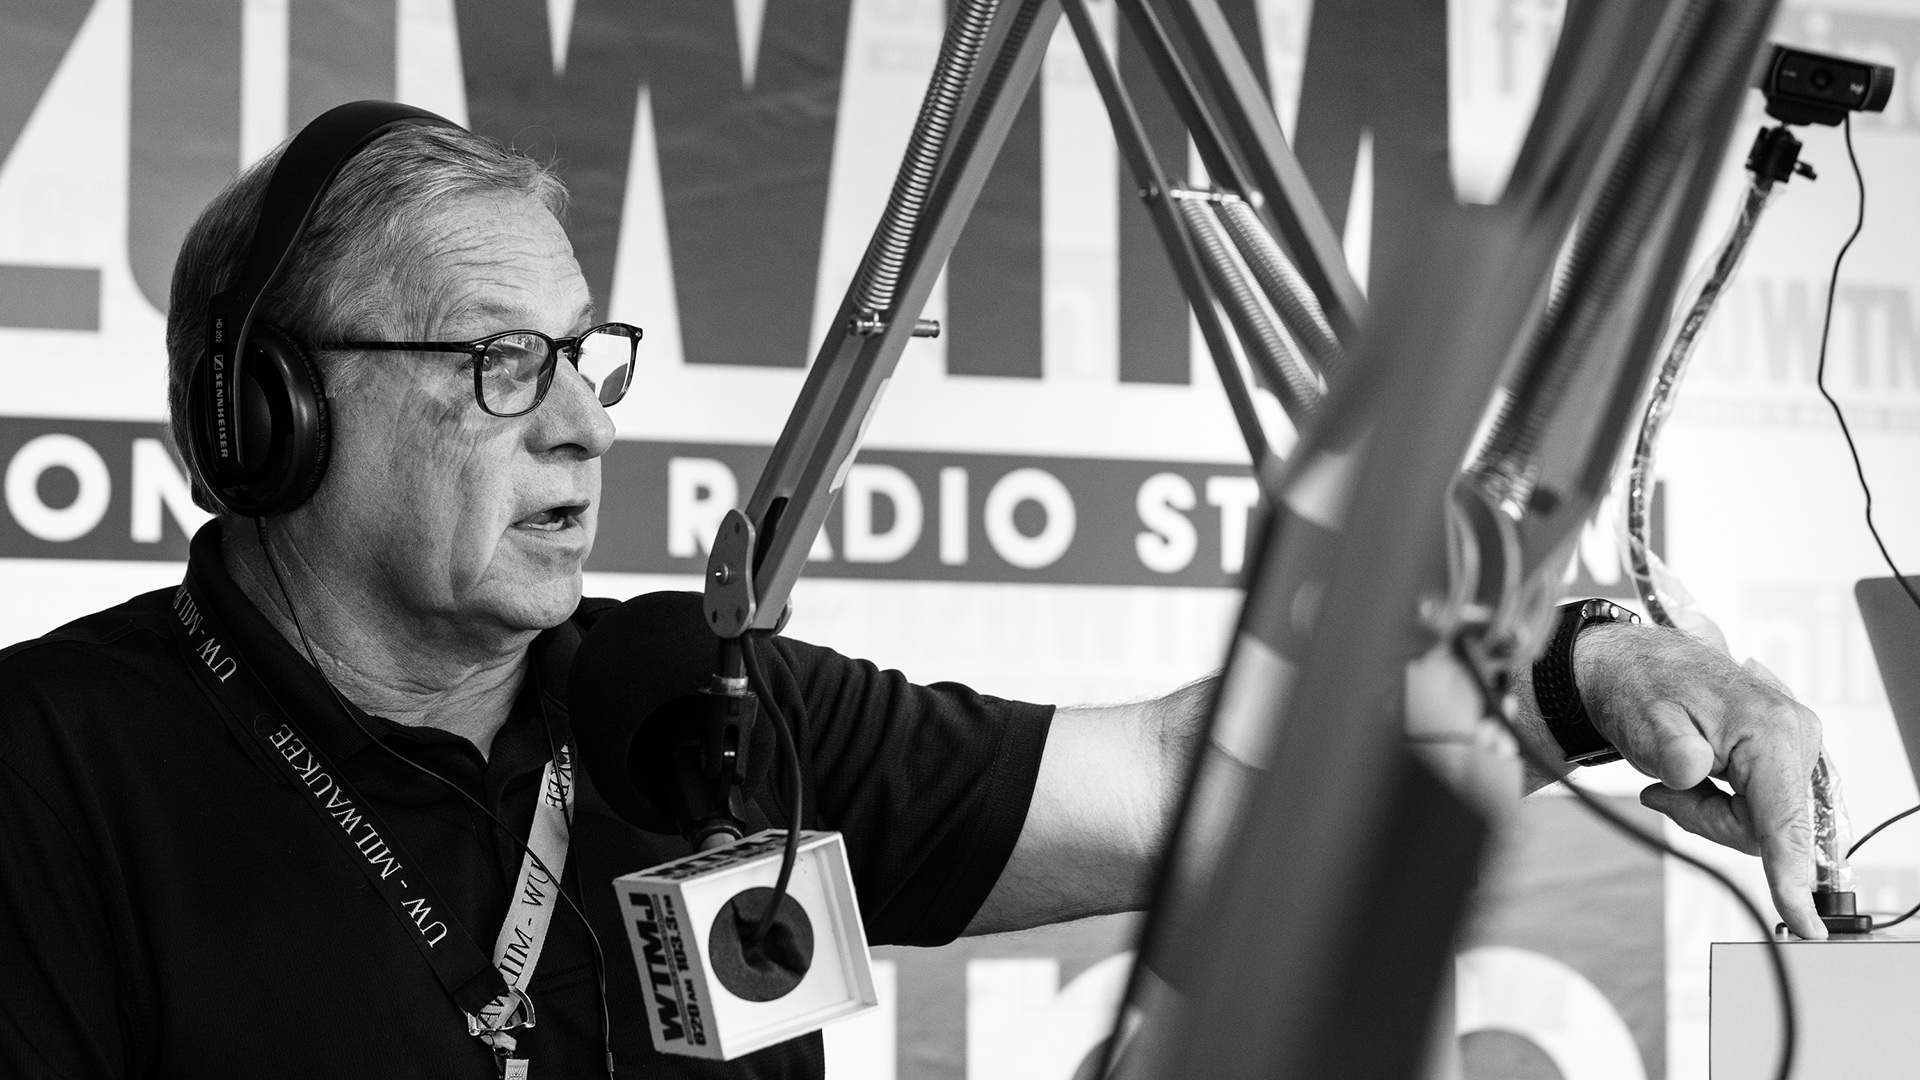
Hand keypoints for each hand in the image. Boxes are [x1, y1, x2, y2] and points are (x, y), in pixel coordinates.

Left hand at [1571, 622, 1825, 938]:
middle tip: (1666, 791)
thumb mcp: (1644, 724)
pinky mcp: (1788, 757)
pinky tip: (1703, 778)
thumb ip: (1670, 754)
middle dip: (1715, 821)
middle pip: (1772, 829)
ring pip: (1768, 823)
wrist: (1636, 666)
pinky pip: (1766, 809)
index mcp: (1770, 730)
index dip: (1792, 875)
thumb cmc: (1641, 689)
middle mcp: (1797, 736)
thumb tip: (1690, 772)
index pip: (1786, 821)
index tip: (1806, 921)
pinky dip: (1727, 805)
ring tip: (1680, 776)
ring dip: (1718, 812)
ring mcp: (1798, 746)